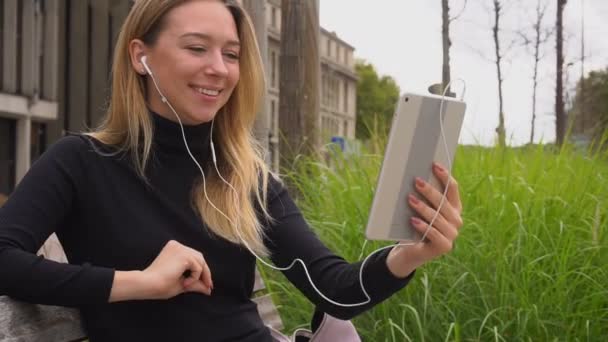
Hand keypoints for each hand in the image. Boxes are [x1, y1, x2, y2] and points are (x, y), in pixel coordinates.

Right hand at [142, 240, 213, 298]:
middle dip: (205, 273)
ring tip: (187, 286)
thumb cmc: (160, 286)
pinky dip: (194, 277)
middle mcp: (177, 245)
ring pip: (201, 262)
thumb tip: (208, 289)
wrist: (147, 285)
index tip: (207, 285)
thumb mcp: (181, 284)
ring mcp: (180, 248)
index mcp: (173, 249)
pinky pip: (198, 267)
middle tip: (208, 287)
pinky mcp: (183, 255)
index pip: (193, 257)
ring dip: (200, 277)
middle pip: (199, 258)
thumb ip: (195, 283)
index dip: (201, 271)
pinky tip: (184, 283)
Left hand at [387, 162, 462, 277]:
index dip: (445, 176)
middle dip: (429, 191)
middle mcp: (456, 220)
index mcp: (454, 207)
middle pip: (444, 202)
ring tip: (410, 199)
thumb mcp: (420, 208)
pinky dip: (422, 226)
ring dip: (423, 208)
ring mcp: (452, 234)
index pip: (453, 188)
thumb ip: (423, 196)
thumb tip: (415, 176)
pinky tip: (413, 220)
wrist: (410, 250)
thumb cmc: (415, 224)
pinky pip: (433, 233)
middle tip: (416, 181)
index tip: (434, 165)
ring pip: (437, 217)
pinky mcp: (445, 246)